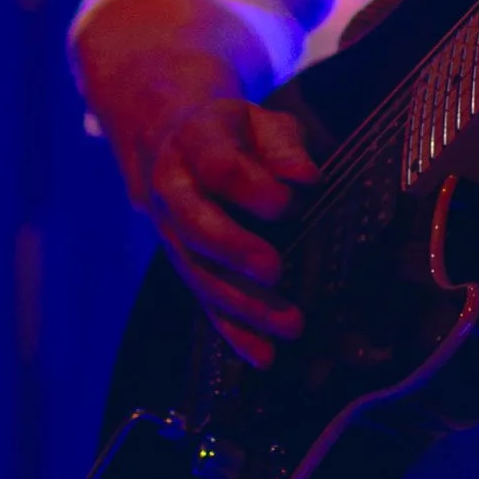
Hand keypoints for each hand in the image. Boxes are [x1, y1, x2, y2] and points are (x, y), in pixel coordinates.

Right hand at [135, 96, 320, 368]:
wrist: (172, 140)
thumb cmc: (236, 133)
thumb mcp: (262, 122)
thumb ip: (284, 147)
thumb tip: (307, 179)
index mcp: (194, 142)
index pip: (217, 166)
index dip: (251, 187)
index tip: (288, 204)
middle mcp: (173, 190)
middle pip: (195, 223)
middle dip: (233, 250)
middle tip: (274, 269)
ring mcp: (172, 233)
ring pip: (199, 271)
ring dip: (242, 303)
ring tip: (291, 325)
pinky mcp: (185, 266)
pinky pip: (203, 301)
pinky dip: (232, 332)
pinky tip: (264, 357)